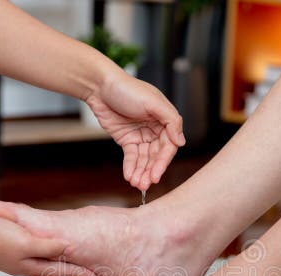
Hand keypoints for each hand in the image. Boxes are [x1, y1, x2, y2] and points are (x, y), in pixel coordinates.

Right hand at [0, 213, 96, 275]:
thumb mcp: (24, 240)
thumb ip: (46, 246)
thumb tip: (67, 248)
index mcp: (29, 264)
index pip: (60, 271)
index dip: (78, 273)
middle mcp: (23, 266)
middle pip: (53, 274)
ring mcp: (14, 262)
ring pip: (42, 270)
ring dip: (58, 274)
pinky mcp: (6, 255)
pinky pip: (32, 264)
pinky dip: (43, 266)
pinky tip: (41, 264)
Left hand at [87, 70, 184, 190]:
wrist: (100, 86)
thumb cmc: (128, 89)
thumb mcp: (153, 102)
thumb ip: (171, 120)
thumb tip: (181, 142)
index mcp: (165, 120)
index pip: (168, 146)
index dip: (162, 162)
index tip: (156, 175)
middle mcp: (155, 129)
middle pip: (156, 155)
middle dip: (150, 171)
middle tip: (145, 184)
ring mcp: (141, 135)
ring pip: (144, 159)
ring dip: (141, 172)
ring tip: (137, 184)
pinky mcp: (127, 140)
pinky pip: (131, 157)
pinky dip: (131, 167)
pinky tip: (129, 176)